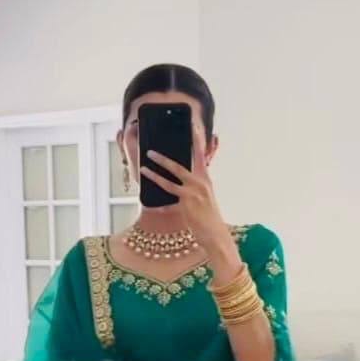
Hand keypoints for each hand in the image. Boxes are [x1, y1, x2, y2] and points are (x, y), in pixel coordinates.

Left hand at [139, 121, 229, 253]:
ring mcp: (192, 194)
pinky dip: (159, 202)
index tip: (192, 125)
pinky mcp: (185, 206)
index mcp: (205, 178)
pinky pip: (168, 201)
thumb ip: (195, 184)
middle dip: (162, 158)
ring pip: (169, 181)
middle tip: (150, 151)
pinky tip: (150, 200)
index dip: (196, 139)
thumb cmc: (209, 216)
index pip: (200, 154)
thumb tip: (181, 176)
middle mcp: (200, 183)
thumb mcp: (206, 195)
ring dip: (155, 173)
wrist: (216, 235)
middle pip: (178, 166)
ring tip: (143, 167)